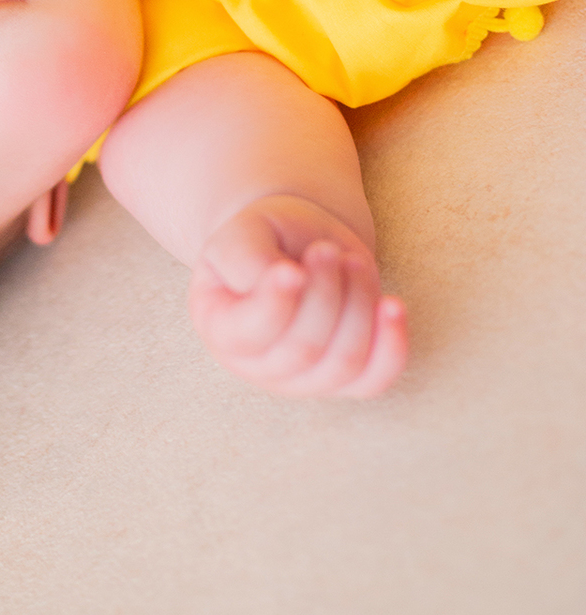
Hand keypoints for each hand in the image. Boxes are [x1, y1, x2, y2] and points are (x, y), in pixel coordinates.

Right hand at [191, 195, 406, 398]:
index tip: (294, 266)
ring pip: (343, 361)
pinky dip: (392, 345)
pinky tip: (393, 305)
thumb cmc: (267, 238)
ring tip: (353, 261)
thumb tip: (282, 281)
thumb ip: (247, 258)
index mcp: (220, 329)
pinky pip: (375, 378)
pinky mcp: (346, 380)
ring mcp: (303, 381)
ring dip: (358, 304)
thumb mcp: (243, 234)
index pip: (249, 333)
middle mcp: (257, 366)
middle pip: (302, 349)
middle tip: (326, 249)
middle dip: (324, 293)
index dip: (276, 303)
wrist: (303, 242)